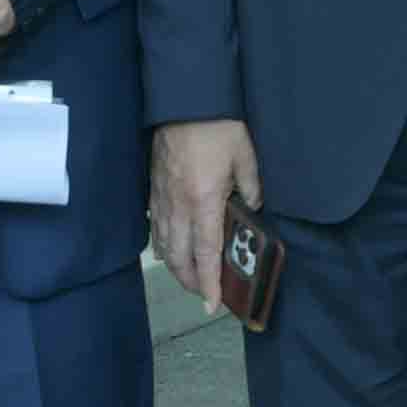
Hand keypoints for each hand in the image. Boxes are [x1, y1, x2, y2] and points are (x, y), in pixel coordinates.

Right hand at [149, 118, 260, 312]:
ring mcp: (161, 198)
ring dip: (175, 266)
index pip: (205, 253)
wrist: (185, 99)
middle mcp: (178, 206)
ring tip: (190, 276)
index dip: (209, 283)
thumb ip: (251, 187)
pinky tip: (170, 247)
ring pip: (162, 245)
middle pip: (179, 257)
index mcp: (203, 202)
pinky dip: (162, 244)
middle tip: (206, 294)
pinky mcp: (153, 188)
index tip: (212, 306)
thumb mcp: (246, 157)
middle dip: (191, 281)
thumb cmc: (219, 127)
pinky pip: (154, 226)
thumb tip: (253, 208)